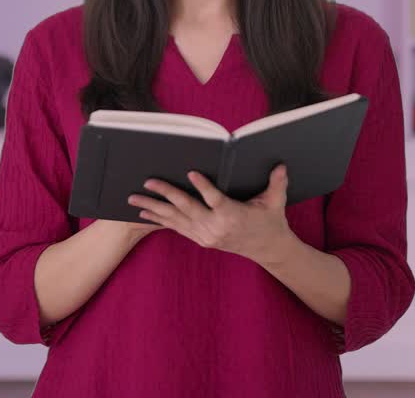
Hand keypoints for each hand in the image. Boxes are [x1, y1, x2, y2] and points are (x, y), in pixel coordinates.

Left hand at [127, 164, 295, 266]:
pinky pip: (176, 227)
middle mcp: (216, 227)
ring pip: (176, 219)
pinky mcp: (201, 239)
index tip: (191, 172)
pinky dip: (159, 219)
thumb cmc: (271, 221)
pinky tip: (144, 212)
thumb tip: (281, 165)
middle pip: (187, 207)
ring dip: (154, 208)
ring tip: (134, 198)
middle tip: (148, 181)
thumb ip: (277, 183)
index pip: (215, 199)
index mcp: (233, 215)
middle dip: (165, 193)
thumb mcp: (276, 202)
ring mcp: (206, 235)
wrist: (268, 250)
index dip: (203, 186)